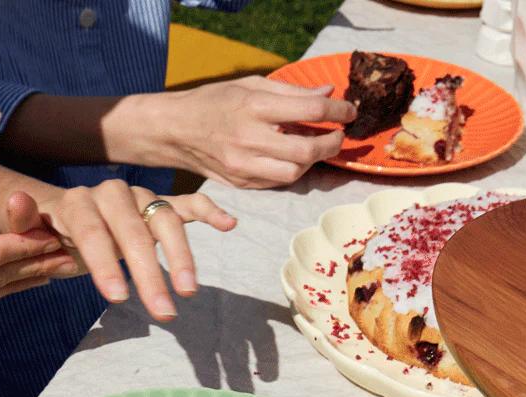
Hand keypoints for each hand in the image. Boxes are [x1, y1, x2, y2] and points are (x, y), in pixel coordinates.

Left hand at [6, 181, 235, 322]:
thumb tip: (17, 203)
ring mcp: (141, 199)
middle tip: (164, 312)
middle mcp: (113, 195)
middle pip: (134, 231)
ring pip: (166, 220)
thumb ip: (22, 222)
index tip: (117, 298)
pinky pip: (187, 205)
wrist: (63, 217)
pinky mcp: (159, 207)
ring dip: (182, 256)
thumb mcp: (28, 233)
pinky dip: (208, 211)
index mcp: (79, 203)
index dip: (104, 262)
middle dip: (150, 273)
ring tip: (189, 291)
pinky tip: (229, 224)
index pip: (93, 230)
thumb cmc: (48, 235)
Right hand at [166, 76, 356, 187]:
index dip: (338, 112)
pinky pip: (278, 181)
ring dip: (313, 160)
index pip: (310, 111)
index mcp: (254, 106)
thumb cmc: (215, 101)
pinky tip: (294, 157)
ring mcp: (245, 165)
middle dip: (331, 144)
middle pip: (307, 150)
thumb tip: (327, 95)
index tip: (349, 111)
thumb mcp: (250, 85)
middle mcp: (249, 138)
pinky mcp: (242, 182)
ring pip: (295, 172)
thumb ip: (290, 91)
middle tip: (338, 136)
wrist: (176, 130)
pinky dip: (293, 169)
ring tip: (316, 147)